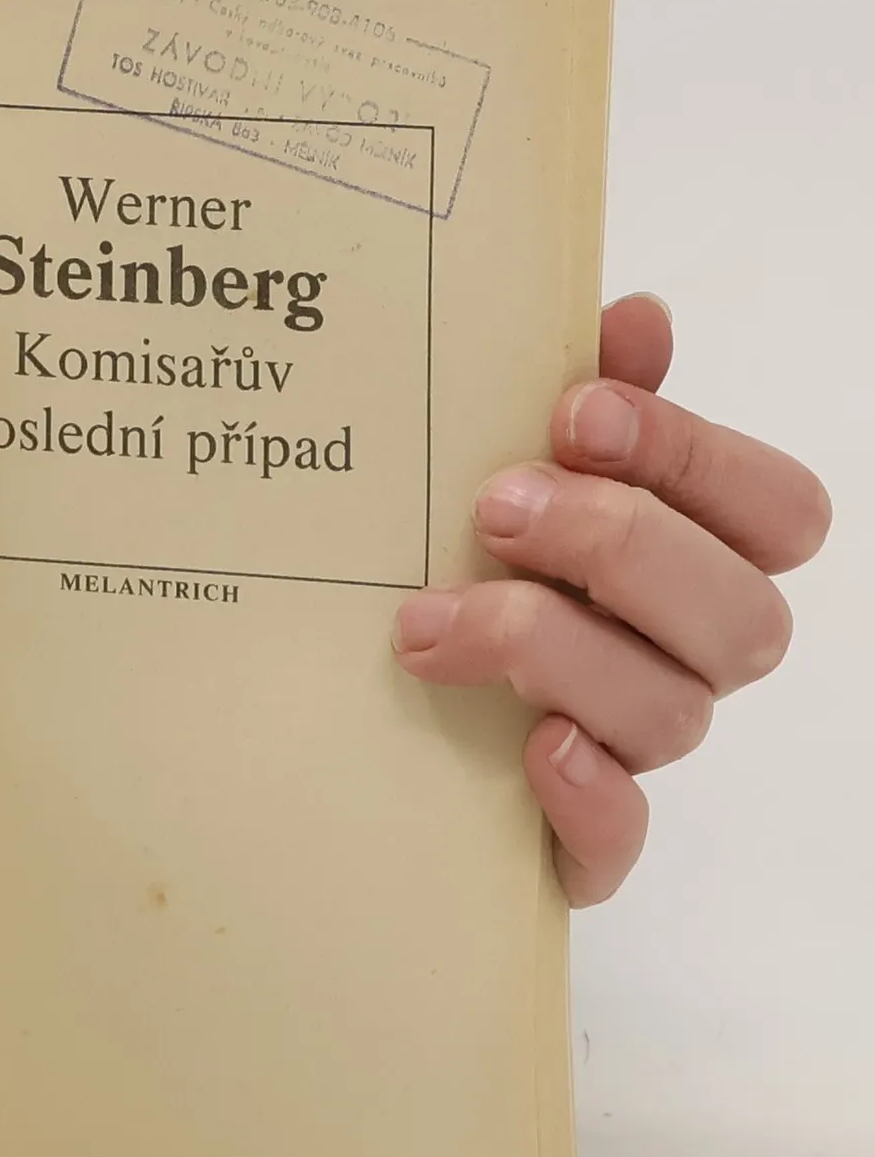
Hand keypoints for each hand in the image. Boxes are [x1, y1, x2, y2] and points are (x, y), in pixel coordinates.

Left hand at [392, 293, 829, 906]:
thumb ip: (592, 399)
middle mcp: (688, 657)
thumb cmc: (477, 569)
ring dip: (556, 651)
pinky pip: (619, 839)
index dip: (693, 457)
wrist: (378, 715)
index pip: (780, 511)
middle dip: (616, 545)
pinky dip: (591, 798)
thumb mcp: (520, 474)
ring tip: (427, 620)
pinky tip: (534, 752)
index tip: (574, 413)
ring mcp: (635, 751)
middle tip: (492, 508)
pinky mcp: (575, 839)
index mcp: (703, 560)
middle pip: (737, 614)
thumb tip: (634, 317)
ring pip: (671, 713)